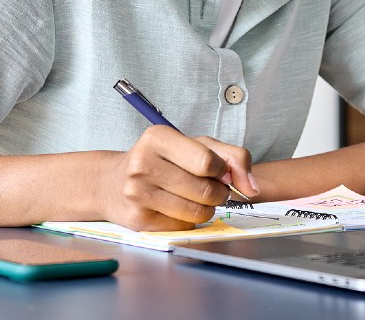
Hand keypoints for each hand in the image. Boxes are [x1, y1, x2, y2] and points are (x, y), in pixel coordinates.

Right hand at [98, 125, 257, 231]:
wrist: (112, 183)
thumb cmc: (162, 161)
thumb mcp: (196, 145)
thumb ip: (232, 157)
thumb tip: (252, 187)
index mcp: (158, 138)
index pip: (208, 162)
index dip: (222, 171)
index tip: (217, 171)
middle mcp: (143, 164)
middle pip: (205, 190)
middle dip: (218, 193)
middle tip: (210, 188)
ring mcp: (137, 193)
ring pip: (197, 213)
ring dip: (207, 209)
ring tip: (195, 198)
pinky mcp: (138, 220)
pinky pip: (184, 227)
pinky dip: (189, 221)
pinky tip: (175, 209)